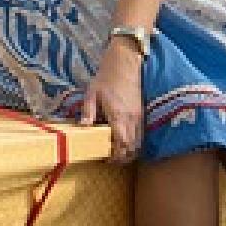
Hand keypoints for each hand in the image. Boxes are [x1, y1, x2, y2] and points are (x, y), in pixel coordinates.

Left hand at [79, 46, 146, 163]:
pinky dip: (135, 143)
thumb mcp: (91, 94)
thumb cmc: (105, 79)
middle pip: (133, 148)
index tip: (106, 159)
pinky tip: (124, 142)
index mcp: (118, 116)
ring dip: (130, 152)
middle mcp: (132, 120)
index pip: (122, 143)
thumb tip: (83, 128)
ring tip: (116, 153)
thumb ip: (88, 112)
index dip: (116, 155)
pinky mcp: (142, 114)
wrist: (124, 66)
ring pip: (139, 143)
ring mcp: (139, 118)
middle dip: (123, 157)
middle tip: (110, 159)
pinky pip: (141, 135)